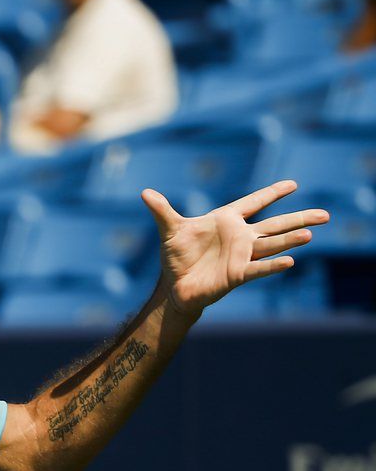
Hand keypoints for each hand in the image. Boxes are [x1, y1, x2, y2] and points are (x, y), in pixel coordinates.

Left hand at [142, 180, 329, 317]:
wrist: (175, 286)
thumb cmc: (176, 257)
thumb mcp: (170, 230)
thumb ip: (161, 211)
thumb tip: (145, 192)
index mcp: (226, 221)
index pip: (253, 202)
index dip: (272, 193)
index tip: (293, 184)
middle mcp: (239, 237)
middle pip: (275, 225)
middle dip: (299, 218)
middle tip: (326, 214)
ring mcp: (241, 256)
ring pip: (271, 245)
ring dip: (290, 240)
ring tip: (310, 233)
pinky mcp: (237, 274)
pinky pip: (259, 268)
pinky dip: (272, 265)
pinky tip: (290, 261)